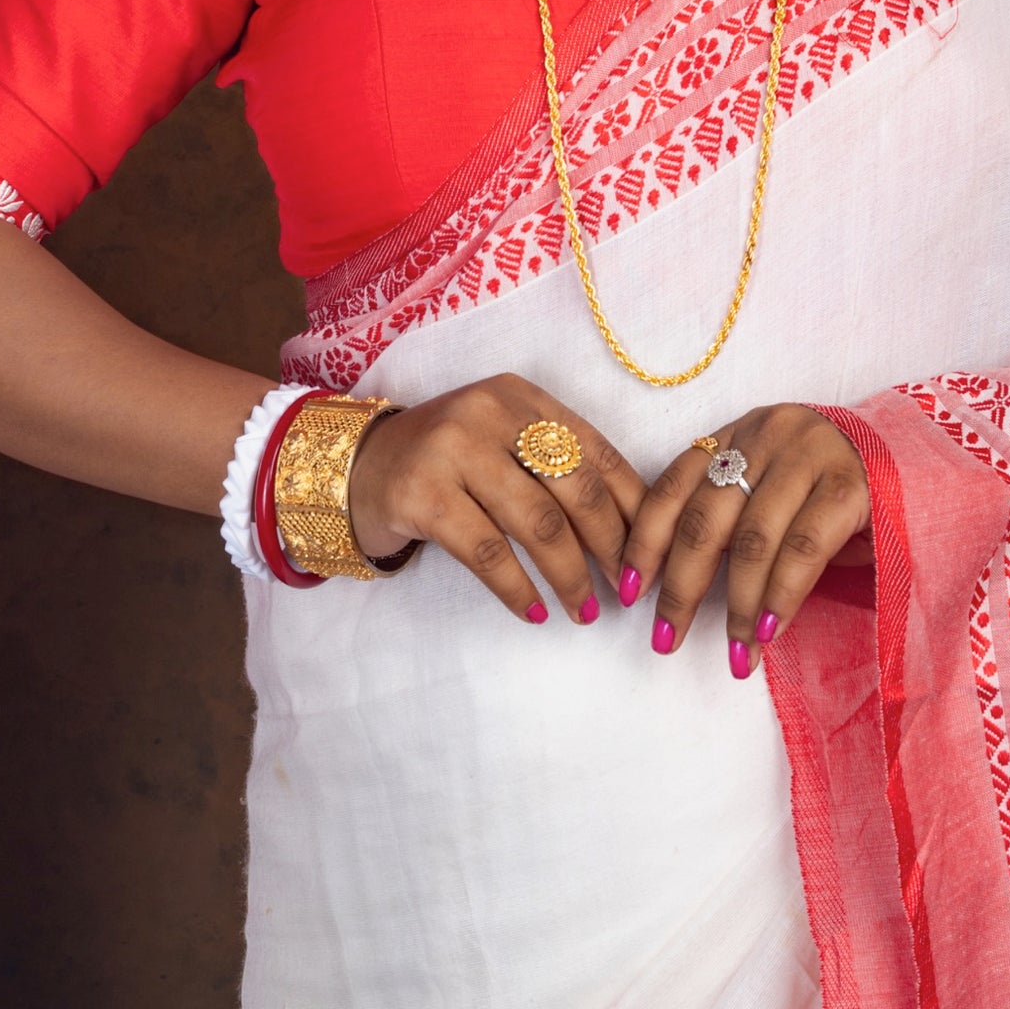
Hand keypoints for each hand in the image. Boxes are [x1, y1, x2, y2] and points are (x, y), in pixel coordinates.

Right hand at [347, 374, 645, 625]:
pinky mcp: (424, 494)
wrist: (359, 467)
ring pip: (537, 522)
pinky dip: (519, 589)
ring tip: (585, 610)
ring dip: (571, 575)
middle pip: (575, 485)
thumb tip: (632, 530)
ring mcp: (453, 449)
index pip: (596, 451)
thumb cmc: (447, 463)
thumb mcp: (501, 445)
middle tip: (624, 587)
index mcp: (521, 397)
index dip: (632, 506)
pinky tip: (536, 611)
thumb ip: (555, 469)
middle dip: (609, 544)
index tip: (650, 552)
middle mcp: (489, 411)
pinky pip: (488, 552)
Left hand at [620, 404, 872, 676]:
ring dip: (735, 606)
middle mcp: (767, 433)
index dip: (645, 542)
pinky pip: (802, 549)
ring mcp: (809, 454)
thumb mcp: (772, 491)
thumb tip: (675, 587)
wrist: (920, 463)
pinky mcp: (850, 485)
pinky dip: (780, 596)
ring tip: (733, 654)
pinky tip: (767, 631)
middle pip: (705, 517)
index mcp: (737, 432)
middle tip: (665, 640)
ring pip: (752, 538)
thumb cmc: (832, 492)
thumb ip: (732, 519)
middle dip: (680, 587)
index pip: (672, 486)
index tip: (629, 591)